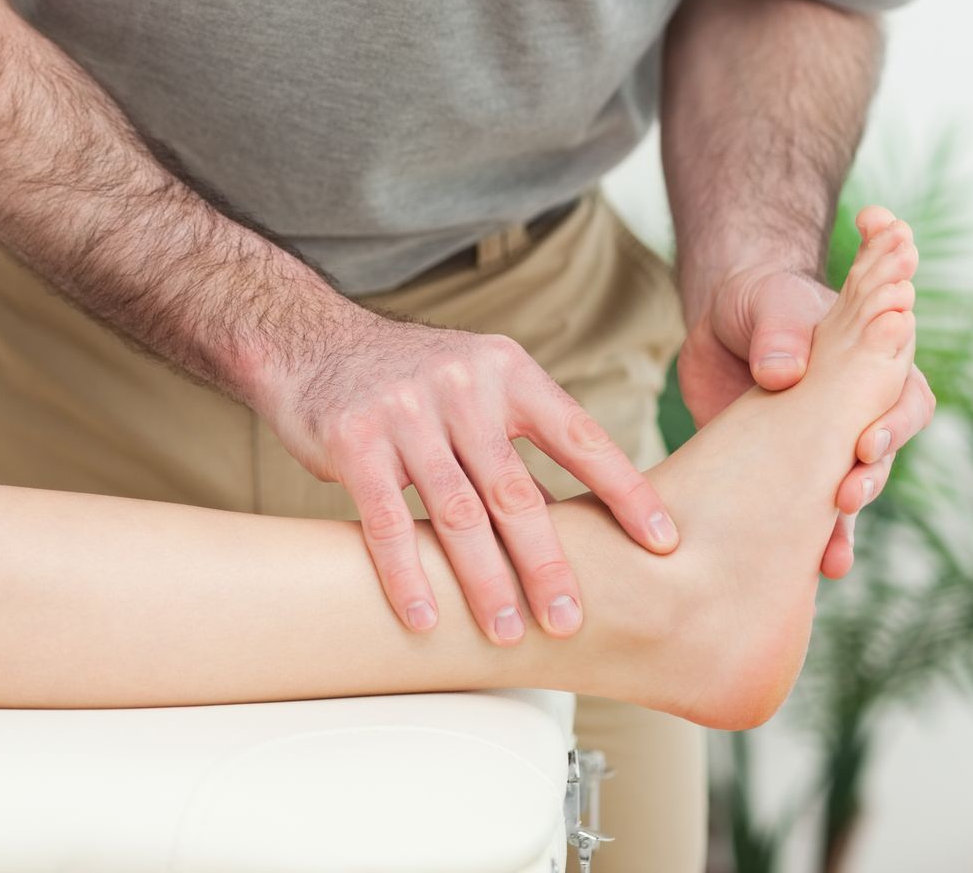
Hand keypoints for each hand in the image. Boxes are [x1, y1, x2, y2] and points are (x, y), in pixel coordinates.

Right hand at [256, 311, 679, 643]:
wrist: (310, 340)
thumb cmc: (408, 377)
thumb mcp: (477, 382)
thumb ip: (520, 437)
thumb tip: (591, 516)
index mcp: (507, 372)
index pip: (579, 436)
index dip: (624, 491)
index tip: (662, 543)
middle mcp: (462, 386)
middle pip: (515, 489)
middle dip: (547, 563)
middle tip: (571, 620)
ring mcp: (404, 412)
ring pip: (456, 511)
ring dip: (484, 581)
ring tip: (506, 632)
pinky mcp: (353, 440)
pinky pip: (384, 520)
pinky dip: (407, 575)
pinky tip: (425, 618)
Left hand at [676, 263, 934, 577]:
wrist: (724, 322)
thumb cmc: (763, 302)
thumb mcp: (770, 303)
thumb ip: (781, 332)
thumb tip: (783, 374)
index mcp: (875, 368)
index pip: (905, 400)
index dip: (892, 425)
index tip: (865, 444)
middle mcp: (859, 415)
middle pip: (881, 457)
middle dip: (866, 481)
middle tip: (844, 499)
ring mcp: (824, 448)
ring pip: (847, 494)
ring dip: (840, 527)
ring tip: (829, 560)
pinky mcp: (787, 472)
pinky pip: (804, 514)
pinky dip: (803, 541)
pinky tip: (800, 571)